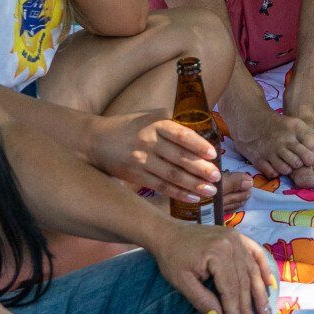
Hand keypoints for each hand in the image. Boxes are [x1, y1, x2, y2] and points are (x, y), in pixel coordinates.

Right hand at [87, 110, 221, 202]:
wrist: (95, 141)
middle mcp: (148, 142)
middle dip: (200, 169)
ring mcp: (141, 160)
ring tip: (210, 190)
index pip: (180, 135)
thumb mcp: (149, 116)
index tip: (213, 154)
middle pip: (178, 158)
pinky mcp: (136, 176)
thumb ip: (172, 121)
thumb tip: (202, 126)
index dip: (197, 145)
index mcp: (155, 124)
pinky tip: (193, 197)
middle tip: (217, 177)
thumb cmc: (129, 127)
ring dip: (193, 184)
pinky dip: (178, 192)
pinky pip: (160, 186)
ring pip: (171, 175)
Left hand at [152, 220, 275, 313]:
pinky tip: (270, 285)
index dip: (234, 309)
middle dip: (247, 305)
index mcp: (217, 253)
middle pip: (243, 280)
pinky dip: (264, 269)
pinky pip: (256, 254)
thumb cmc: (172, 258)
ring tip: (265, 311)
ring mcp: (237, 238)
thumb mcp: (183, 283)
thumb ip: (203, 301)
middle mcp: (232, 243)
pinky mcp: (238, 237)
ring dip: (259, 292)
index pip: (230, 288)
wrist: (168, 233)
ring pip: (252, 270)